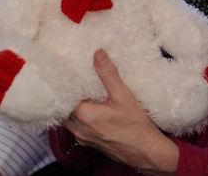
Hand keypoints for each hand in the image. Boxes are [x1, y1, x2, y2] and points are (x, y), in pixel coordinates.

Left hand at [63, 49, 178, 174]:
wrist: (146, 152)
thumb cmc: (136, 127)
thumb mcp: (124, 96)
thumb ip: (109, 75)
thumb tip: (98, 55)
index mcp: (85, 117)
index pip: (62, 98)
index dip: (62, 85)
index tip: (64, 72)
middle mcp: (79, 129)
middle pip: (62, 109)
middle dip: (66, 94)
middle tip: (71, 79)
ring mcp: (83, 138)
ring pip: (67, 118)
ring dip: (71, 105)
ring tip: (80, 90)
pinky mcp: (89, 142)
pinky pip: (76, 126)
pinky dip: (78, 115)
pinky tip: (90, 106)